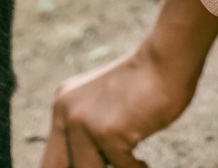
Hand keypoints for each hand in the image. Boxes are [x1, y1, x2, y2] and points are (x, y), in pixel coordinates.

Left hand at [39, 47, 195, 167]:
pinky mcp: (106, 131)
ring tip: (131, 162)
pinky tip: (143, 163)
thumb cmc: (146, 86)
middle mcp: (66, 112)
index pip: (50, 161)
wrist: (167, 60)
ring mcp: (84, 121)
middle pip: (63, 167)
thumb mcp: (103, 107)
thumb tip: (86, 164)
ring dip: (117, 166)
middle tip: (113, 162)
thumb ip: (87, 133)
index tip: (88, 167)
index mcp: (63, 106)